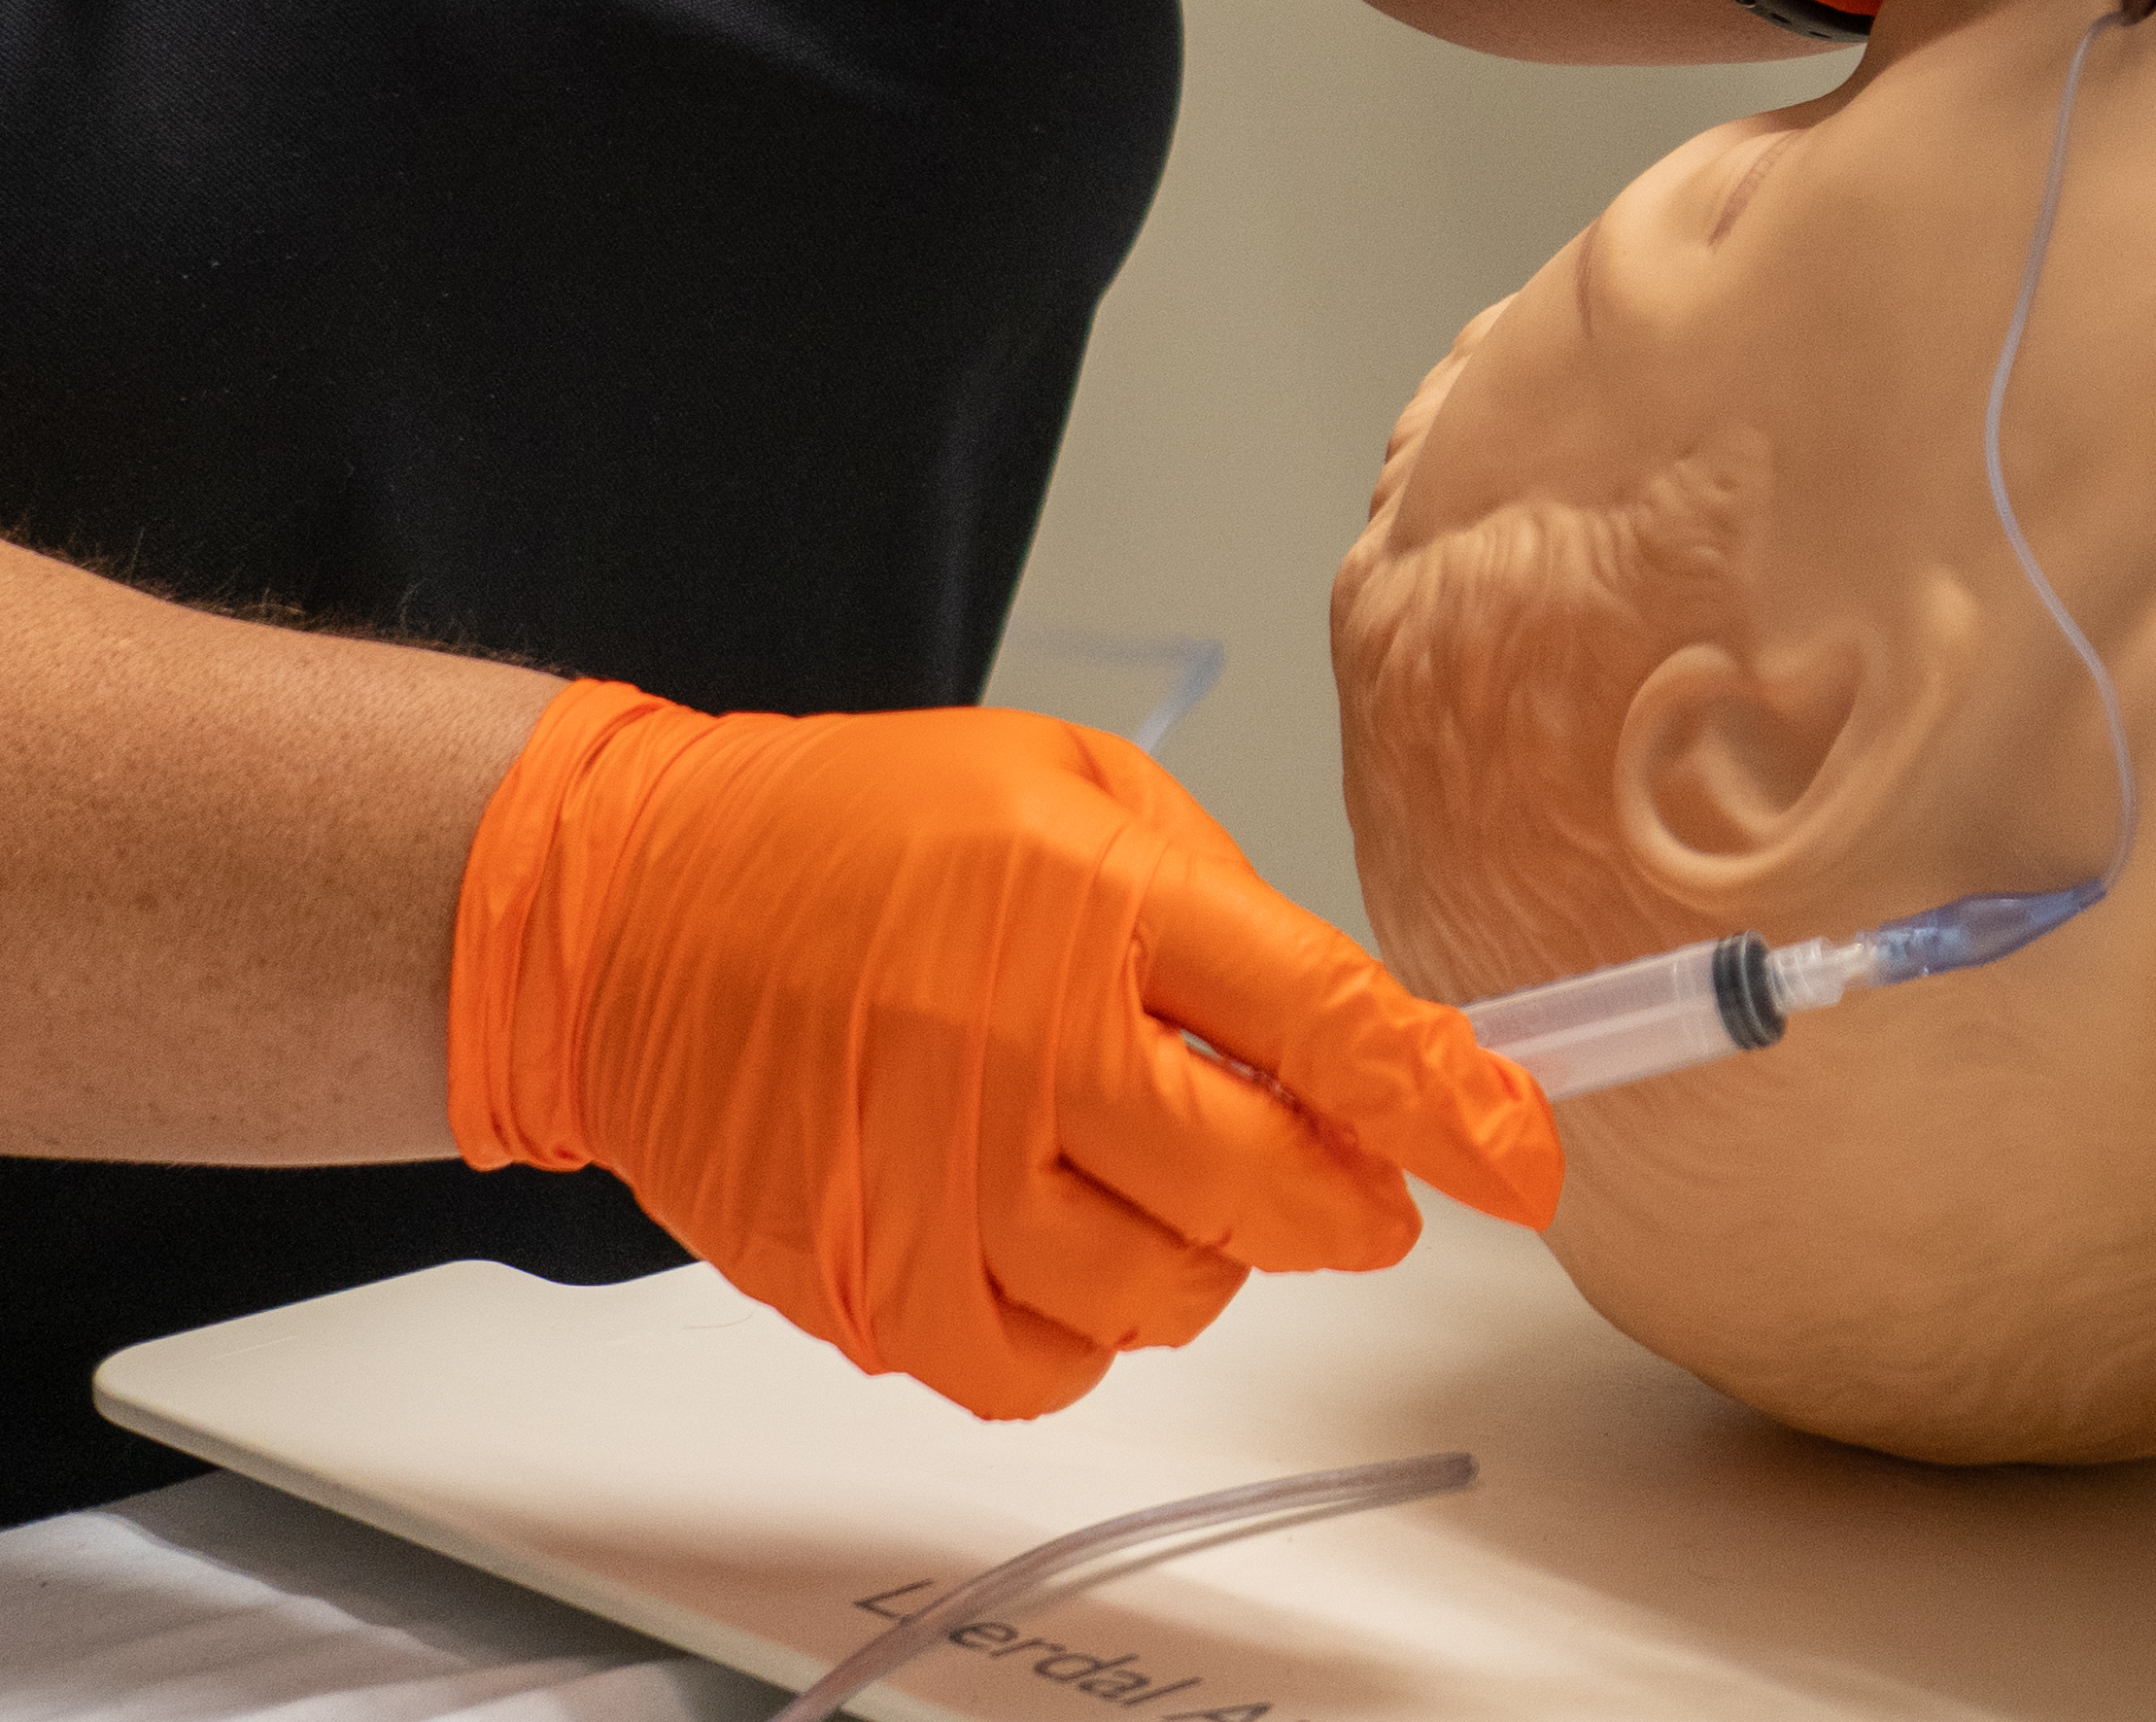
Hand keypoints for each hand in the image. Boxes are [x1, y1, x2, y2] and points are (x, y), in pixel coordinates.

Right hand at [447, 683, 1555, 1419]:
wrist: (630, 908)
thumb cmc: (857, 830)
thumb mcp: (1073, 786)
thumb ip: (1226, 911)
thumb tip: (1357, 1041)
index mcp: (1090, 901)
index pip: (1330, 1025)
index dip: (1453, 1108)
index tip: (1524, 1155)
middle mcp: (1017, 1049)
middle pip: (1266, 1188)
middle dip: (1347, 1197)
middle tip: (1352, 1177)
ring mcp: (932, 1180)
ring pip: (1167, 1295)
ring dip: (1211, 1256)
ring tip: (1167, 1176)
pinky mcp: (862, 1278)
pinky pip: (1039, 1369)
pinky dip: (1089, 1332)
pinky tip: (1067, 1244)